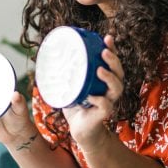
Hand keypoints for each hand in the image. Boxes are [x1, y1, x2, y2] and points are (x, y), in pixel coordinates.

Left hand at [64, 35, 123, 152]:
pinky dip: (99, 100)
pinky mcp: (104, 114)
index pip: (112, 62)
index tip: (106, 38)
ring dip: (110, 78)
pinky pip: (105, 106)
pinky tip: (91, 97)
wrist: (80, 129)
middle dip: (113, 60)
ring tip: (100, 70)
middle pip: (119, 72)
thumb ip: (66, 73)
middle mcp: (111, 89)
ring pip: (117, 88)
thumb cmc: (76, 105)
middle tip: (104, 52)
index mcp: (105, 80)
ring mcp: (109, 101)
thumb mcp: (71, 85)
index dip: (112, 49)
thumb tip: (48, 55)